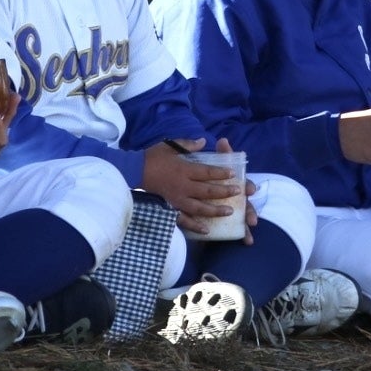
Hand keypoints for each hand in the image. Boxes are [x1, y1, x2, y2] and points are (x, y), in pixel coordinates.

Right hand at [141, 138, 255, 237]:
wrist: (133, 172)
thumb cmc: (151, 157)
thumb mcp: (169, 146)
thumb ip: (188, 144)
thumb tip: (202, 140)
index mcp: (184, 170)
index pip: (207, 172)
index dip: (221, 173)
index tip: (233, 174)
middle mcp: (183, 186)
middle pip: (208, 191)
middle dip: (224, 192)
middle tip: (238, 193)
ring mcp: (177, 200)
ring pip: (200, 207)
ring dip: (215, 210)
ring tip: (229, 212)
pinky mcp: (170, 209)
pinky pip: (184, 220)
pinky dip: (195, 226)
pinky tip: (206, 230)